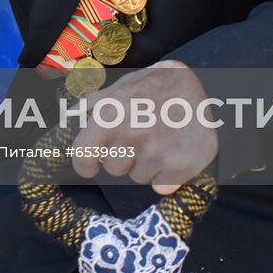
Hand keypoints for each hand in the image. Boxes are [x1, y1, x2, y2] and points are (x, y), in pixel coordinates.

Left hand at [70, 60, 217, 195]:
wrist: (204, 88)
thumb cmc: (155, 86)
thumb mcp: (120, 86)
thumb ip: (92, 104)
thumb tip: (69, 117)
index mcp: (110, 114)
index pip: (82, 157)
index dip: (85, 163)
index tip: (90, 164)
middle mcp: (131, 135)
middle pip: (113, 170)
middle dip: (123, 157)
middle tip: (139, 138)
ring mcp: (157, 153)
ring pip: (138, 178)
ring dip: (145, 165)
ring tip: (159, 140)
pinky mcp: (181, 166)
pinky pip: (161, 186)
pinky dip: (166, 176)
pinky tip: (174, 152)